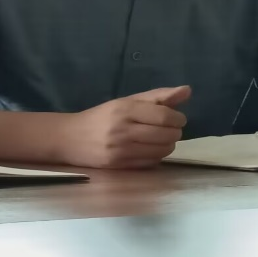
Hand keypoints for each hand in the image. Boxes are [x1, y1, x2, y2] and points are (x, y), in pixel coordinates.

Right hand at [58, 86, 189, 168]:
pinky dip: (156, 156)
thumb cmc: (102, 117)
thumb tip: (187, 90)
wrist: (70, 138)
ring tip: (160, 139)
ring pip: (161, 150)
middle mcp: (123, 130)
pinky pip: (151, 163)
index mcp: (125, 109)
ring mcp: (121, 150)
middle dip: (175, 132)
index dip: (178, 118)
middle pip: (166, 134)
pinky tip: (149, 150)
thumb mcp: (127, 101)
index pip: (164, 116)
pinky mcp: (119, 166)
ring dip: (168, 145)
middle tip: (170, 129)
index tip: (178, 118)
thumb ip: (158, 96)